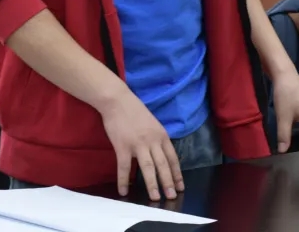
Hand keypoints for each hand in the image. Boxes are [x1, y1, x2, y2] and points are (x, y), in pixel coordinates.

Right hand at [99, 87, 182, 201]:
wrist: (117, 100)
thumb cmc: (134, 110)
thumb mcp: (152, 123)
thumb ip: (157, 138)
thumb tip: (160, 154)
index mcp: (161, 135)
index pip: (172, 158)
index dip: (177, 173)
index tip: (181, 186)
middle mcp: (152, 140)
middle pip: (163, 165)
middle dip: (168, 182)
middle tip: (172, 196)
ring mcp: (138, 144)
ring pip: (148, 168)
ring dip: (152, 184)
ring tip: (155, 198)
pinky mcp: (123, 146)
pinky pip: (124, 167)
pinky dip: (124, 180)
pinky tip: (124, 191)